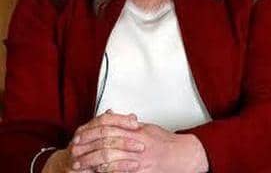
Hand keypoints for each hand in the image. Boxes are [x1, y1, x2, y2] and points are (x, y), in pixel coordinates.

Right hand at [66, 110, 143, 171]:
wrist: (67, 166)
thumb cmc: (87, 150)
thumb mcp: (101, 135)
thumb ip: (115, 126)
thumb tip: (132, 116)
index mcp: (86, 128)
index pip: (105, 119)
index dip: (121, 120)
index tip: (136, 124)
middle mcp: (80, 139)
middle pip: (105, 136)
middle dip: (125, 141)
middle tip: (140, 145)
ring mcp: (77, 154)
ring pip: (103, 153)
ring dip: (122, 157)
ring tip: (136, 161)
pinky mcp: (78, 170)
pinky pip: (100, 169)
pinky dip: (114, 169)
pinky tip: (125, 169)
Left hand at [70, 121, 207, 172]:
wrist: (182, 156)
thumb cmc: (166, 142)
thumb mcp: (148, 128)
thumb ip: (130, 124)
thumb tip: (114, 117)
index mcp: (137, 131)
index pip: (109, 128)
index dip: (91, 131)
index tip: (79, 136)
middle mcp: (136, 144)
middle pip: (105, 144)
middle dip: (87, 148)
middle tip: (74, 152)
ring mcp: (137, 159)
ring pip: (108, 159)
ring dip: (91, 163)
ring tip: (79, 165)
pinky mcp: (139, 172)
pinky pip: (118, 172)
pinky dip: (105, 172)